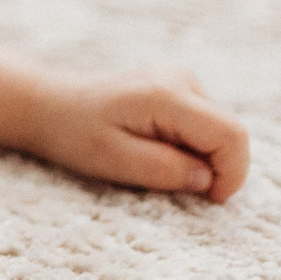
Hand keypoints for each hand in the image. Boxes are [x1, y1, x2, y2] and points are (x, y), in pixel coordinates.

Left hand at [29, 70, 249, 202]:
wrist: (49, 105)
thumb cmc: (74, 134)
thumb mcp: (114, 160)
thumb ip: (165, 170)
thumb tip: (208, 180)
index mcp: (167, 95)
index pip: (231, 135)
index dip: (231, 174)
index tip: (208, 199)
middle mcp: (181, 80)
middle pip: (230, 133)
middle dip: (215, 168)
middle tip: (173, 184)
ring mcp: (182, 80)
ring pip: (220, 131)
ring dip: (202, 158)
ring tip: (155, 162)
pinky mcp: (179, 88)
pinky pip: (205, 126)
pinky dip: (193, 148)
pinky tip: (156, 150)